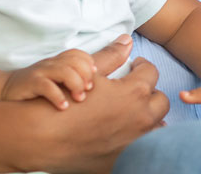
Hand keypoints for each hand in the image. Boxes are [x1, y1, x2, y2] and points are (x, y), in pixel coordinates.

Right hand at [2, 48, 98, 109]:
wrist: (4, 91)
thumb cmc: (35, 89)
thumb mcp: (55, 80)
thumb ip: (72, 78)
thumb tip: (94, 86)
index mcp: (57, 61)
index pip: (78, 54)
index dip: (89, 65)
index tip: (93, 81)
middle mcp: (50, 63)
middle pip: (75, 62)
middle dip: (86, 76)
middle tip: (87, 92)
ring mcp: (40, 72)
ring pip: (65, 71)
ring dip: (76, 86)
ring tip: (79, 99)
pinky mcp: (30, 83)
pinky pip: (47, 86)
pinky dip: (58, 97)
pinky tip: (63, 107)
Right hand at [23, 34, 170, 172]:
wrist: (39, 137)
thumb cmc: (62, 101)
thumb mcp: (86, 73)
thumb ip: (110, 56)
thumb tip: (127, 40)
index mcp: (134, 93)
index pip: (151, 74)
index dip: (142, 68)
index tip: (135, 68)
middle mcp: (139, 118)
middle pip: (160, 102)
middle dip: (150, 94)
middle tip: (134, 92)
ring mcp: (133, 141)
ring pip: (156, 127)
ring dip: (148, 118)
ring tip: (132, 114)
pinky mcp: (124, 159)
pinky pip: (144, 147)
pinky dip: (137, 138)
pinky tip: (124, 133)